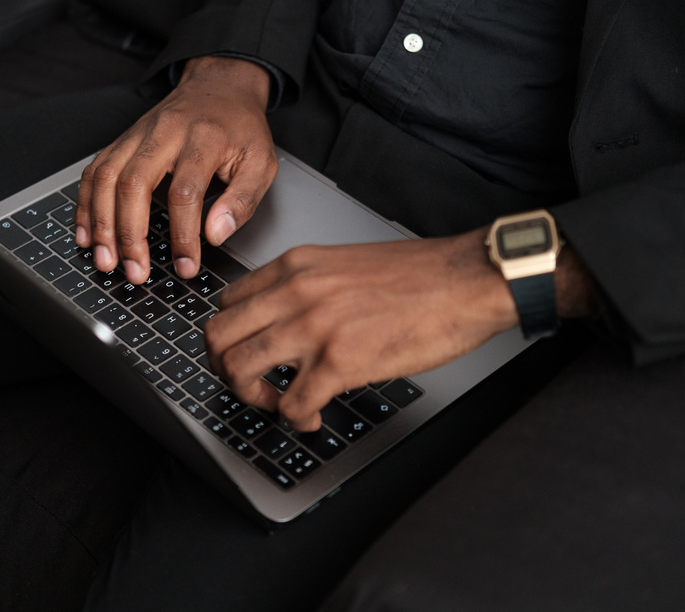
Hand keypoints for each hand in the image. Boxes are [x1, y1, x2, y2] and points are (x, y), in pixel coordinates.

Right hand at [75, 56, 277, 282]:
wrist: (220, 86)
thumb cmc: (241, 128)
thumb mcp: (261, 162)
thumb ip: (243, 200)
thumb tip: (215, 235)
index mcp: (203, 138)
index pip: (185, 192)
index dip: (183, 235)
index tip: (185, 266)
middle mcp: (165, 133)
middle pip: (134, 183)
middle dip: (129, 235)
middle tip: (135, 272)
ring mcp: (138, 134)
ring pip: (107, 177)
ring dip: (101, 224)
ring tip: (105, 260)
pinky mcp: (123, 140)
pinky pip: (95, 171)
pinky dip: (86, 204)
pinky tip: (87, 233)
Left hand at [203, 229, 520, 430]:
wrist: (466, 280)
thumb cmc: (420, 276)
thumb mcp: (345, 265)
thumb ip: (308, 287)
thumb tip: (285, 321)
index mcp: (296, 266)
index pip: (227, 302)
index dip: (229, 337)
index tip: (245, 354)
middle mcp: (296, 291)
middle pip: (218, 336)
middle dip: (224, 370)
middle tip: (250, 384)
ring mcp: (314, 326)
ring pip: (239, 369)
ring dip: (251, 396)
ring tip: (278, 403)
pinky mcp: (340, 361)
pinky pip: (291, 404)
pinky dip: (295, 419)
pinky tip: (313, 416)